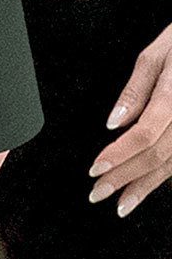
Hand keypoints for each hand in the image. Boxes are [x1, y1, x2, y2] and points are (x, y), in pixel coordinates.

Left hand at [88, 22, 171, 216]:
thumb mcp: (157, 55)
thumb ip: (135, 91)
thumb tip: (114, 122)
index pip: (144, 135)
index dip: (119, 156)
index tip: (94, 170)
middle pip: (157, 156)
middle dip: (126, 178)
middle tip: (98, 194)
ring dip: (146, 186)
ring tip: (122, 203)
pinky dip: (164, 176)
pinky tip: (148, 186)